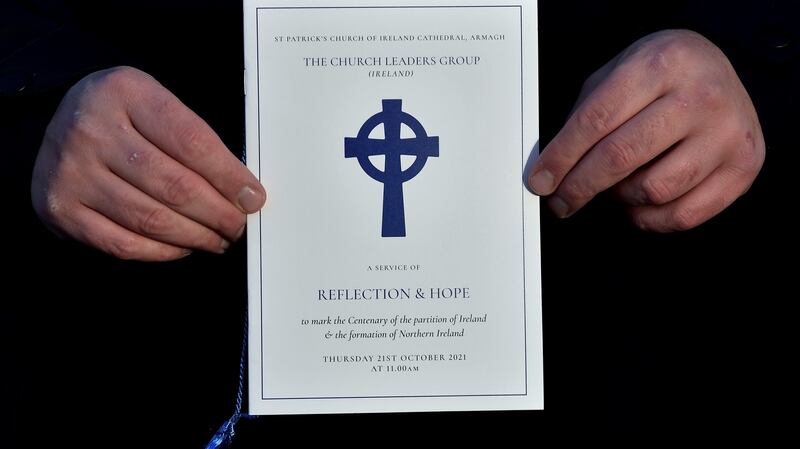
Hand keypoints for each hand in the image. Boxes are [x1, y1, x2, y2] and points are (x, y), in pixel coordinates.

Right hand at [31, 66, 265, 260]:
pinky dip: (162, 252)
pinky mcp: (60, 210)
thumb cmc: (123, 117)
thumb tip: (242, 192)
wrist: (56, 124)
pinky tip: (184, 246)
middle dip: (218, 214)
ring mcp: (71, 172)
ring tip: (218, 239)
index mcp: (124, 92)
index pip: (191, 142)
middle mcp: (92, 130)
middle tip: (238, 226)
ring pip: (152, 219)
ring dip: (196, 236)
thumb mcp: (155, 103)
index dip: (229, 177)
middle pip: (174, 186)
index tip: (253, 198)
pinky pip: (124, 244)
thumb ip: (195, 139)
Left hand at [528, 30, 764, 230]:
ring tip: (610, 190)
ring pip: (653, 190)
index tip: (540, 180)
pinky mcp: (744, 166)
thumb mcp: (618, 73)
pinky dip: (650, 219)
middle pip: (622, 157)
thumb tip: (551, 169)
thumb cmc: (660, 75)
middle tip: (561, 201)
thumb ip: (586, 115)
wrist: (719, 69)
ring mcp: (727, 133)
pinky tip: (637, 205)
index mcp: (661, 64)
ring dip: (618, 199)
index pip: (597, 120)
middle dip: (579, 187)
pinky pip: (684, 214)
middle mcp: (700, 96)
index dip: (561, 157)